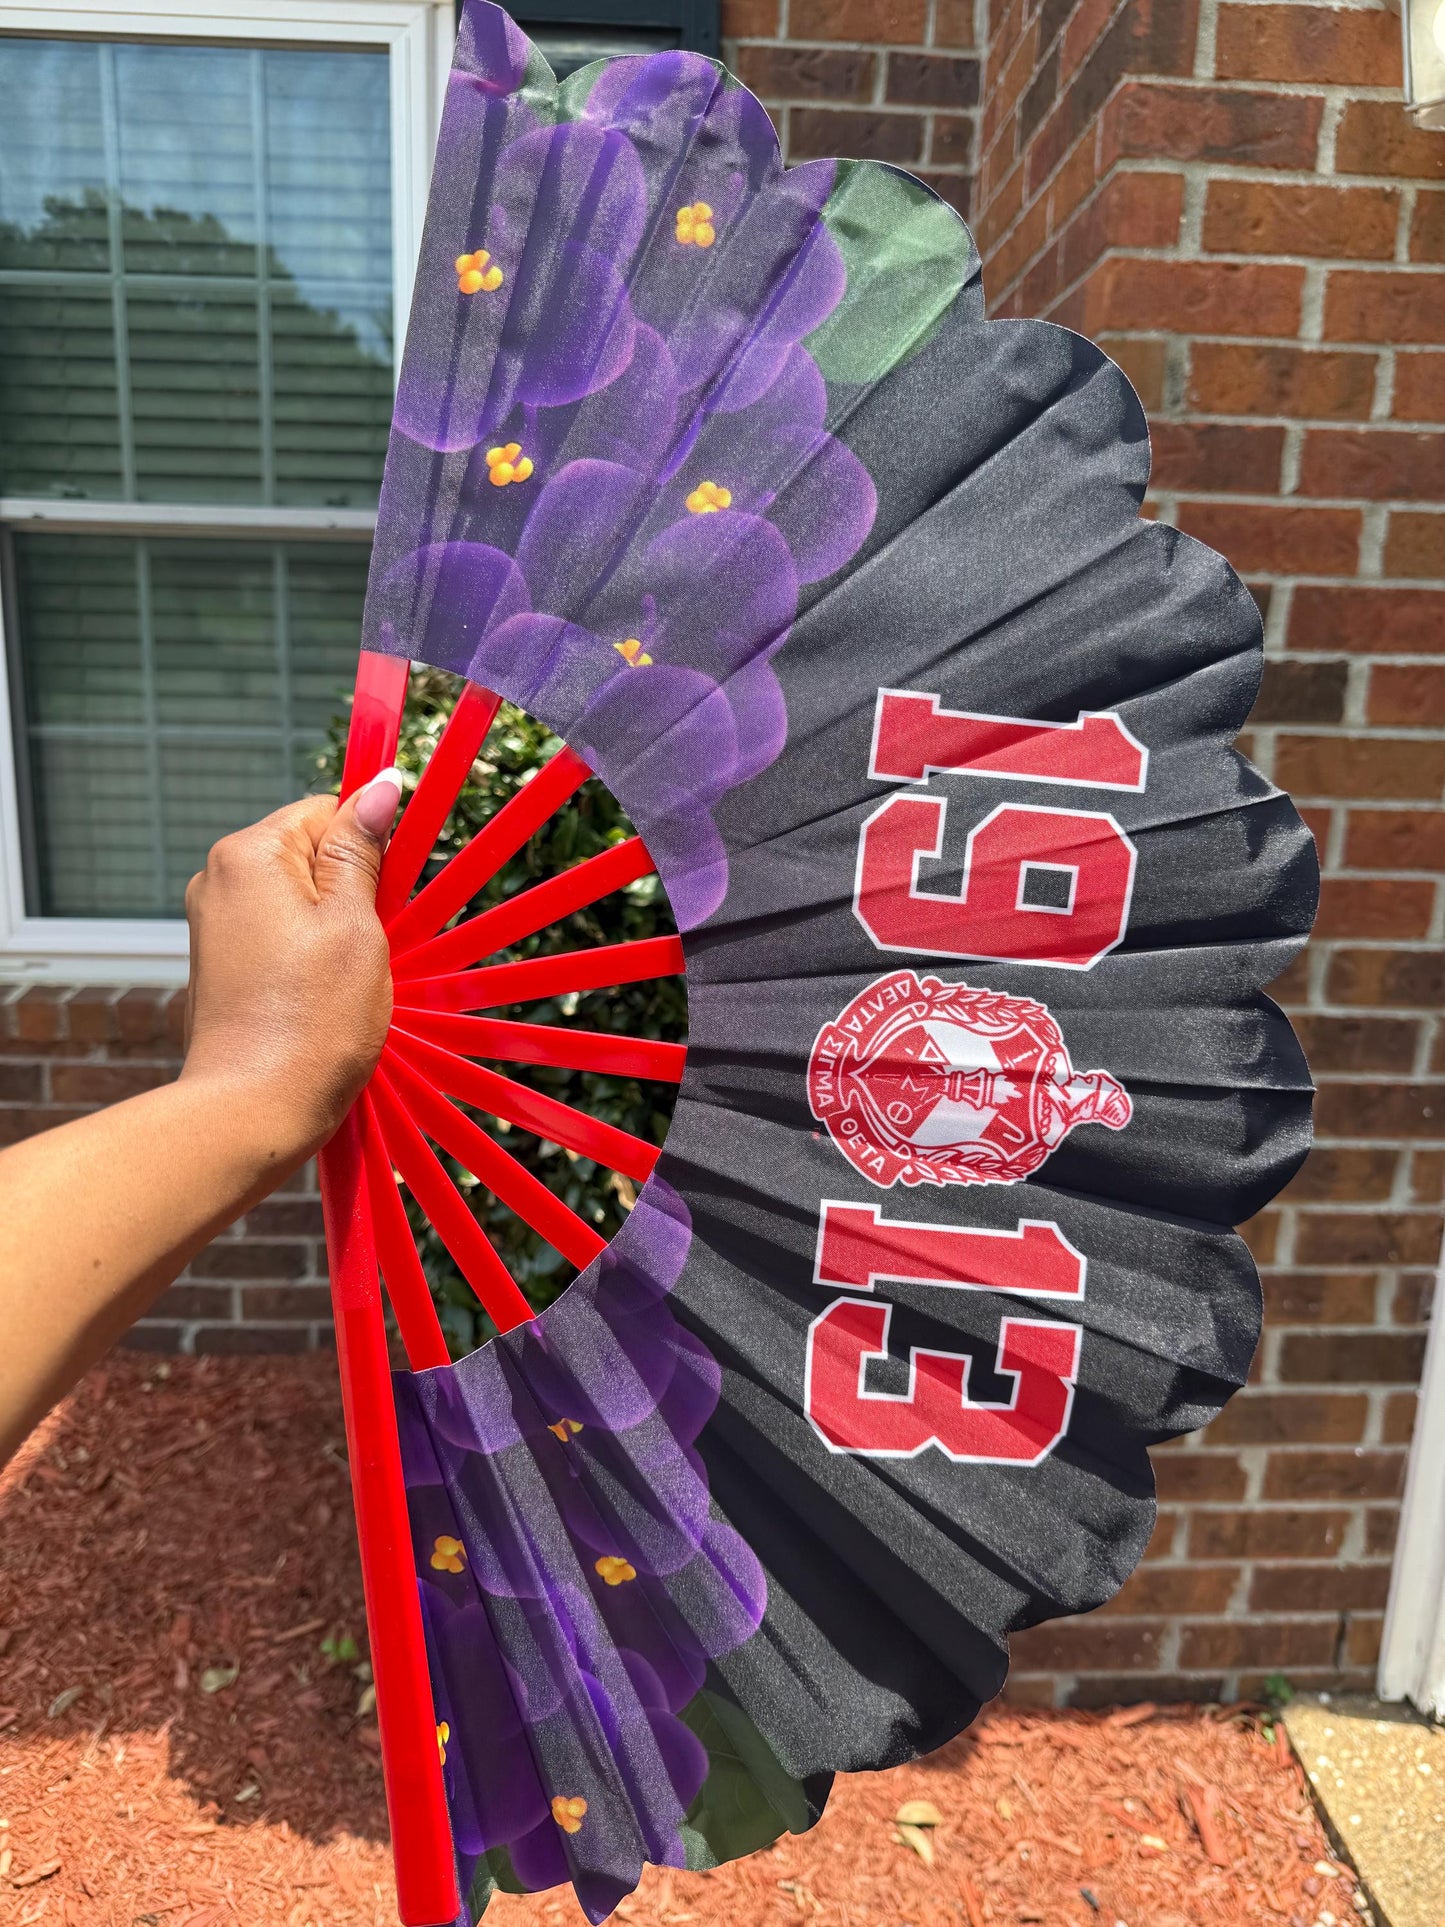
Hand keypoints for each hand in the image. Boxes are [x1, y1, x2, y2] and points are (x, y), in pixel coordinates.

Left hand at [180, 772, 403, 1165]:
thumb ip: (363, 851)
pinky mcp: (221, 963)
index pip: (328, 810)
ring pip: (300, 897)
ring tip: (348, 979)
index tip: (393, 894)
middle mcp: (220, 879)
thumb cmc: (311, 1023)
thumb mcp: (355, 926)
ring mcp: (215, 924)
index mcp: (250, 855)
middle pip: (312, 853)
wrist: (252, 1112)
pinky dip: (311, 955)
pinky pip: (280, 934)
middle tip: (373, 946)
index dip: (372, 847)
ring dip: (337, 927)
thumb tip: (382, 785)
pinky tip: (325, 995)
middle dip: (355, 890)